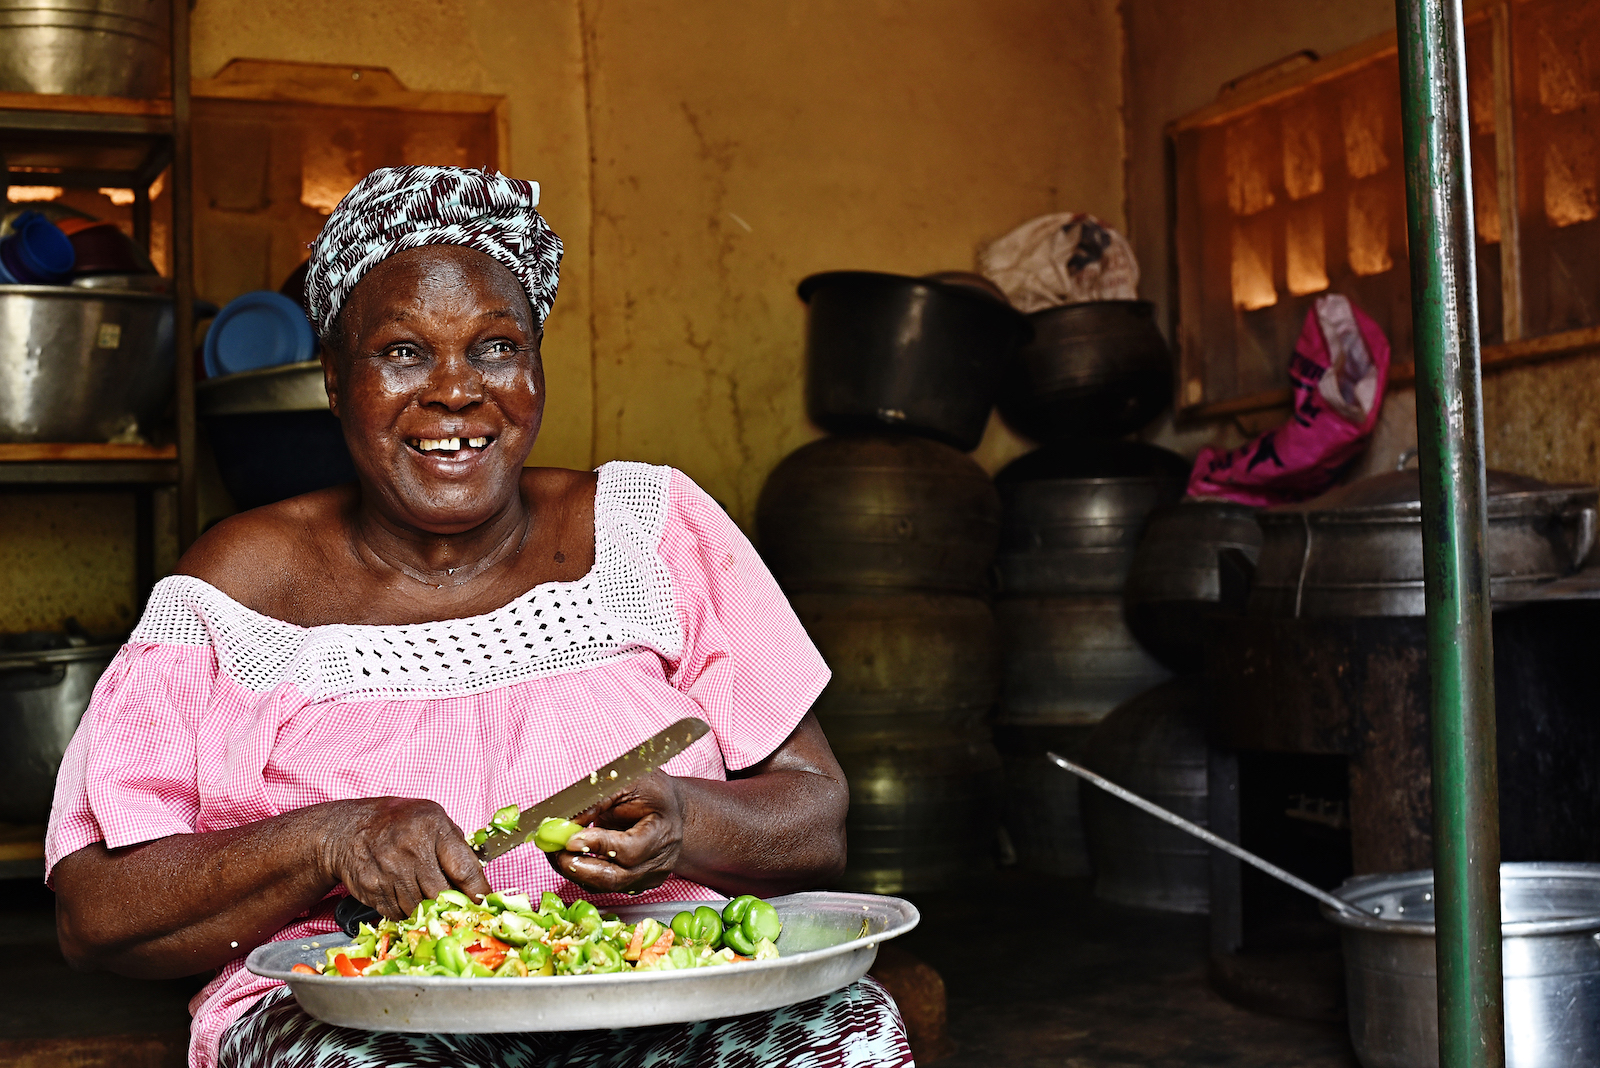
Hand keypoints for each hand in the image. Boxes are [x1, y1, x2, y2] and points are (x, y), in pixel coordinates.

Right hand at [317, 797, 491, 918]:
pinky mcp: (373, 890)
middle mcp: (411, 850)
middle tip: (460, 909)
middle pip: (443, 894)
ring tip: (430, 900)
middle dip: (454, 904)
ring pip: (421, 908)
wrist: (347, 829)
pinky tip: (406, 897)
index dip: (479, 891)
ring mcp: (389, 872)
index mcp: (432, 828)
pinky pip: (399, 914)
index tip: (485, 903)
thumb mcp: (432, 818)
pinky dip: (407, 912)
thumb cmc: (396, 822)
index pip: (465, 869)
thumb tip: (477, 877)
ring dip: (429, 910)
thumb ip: (455, 845)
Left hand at [548, 772, 684, 893]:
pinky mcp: (637, 884)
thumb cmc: (649, 791)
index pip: (629, 850)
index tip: (570, 838)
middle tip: (554, 851)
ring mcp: (650, 877)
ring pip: (606, 885)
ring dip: (575, 870)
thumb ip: (597, 801)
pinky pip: (604, 886)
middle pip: (616, 878)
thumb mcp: (627, 782)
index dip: (598, 845)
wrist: (668, 808)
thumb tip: (563, 822)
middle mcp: (660, 861)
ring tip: (555, 851)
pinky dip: (583, 873)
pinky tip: (569, 856)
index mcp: (664, 831)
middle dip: (579, 867)